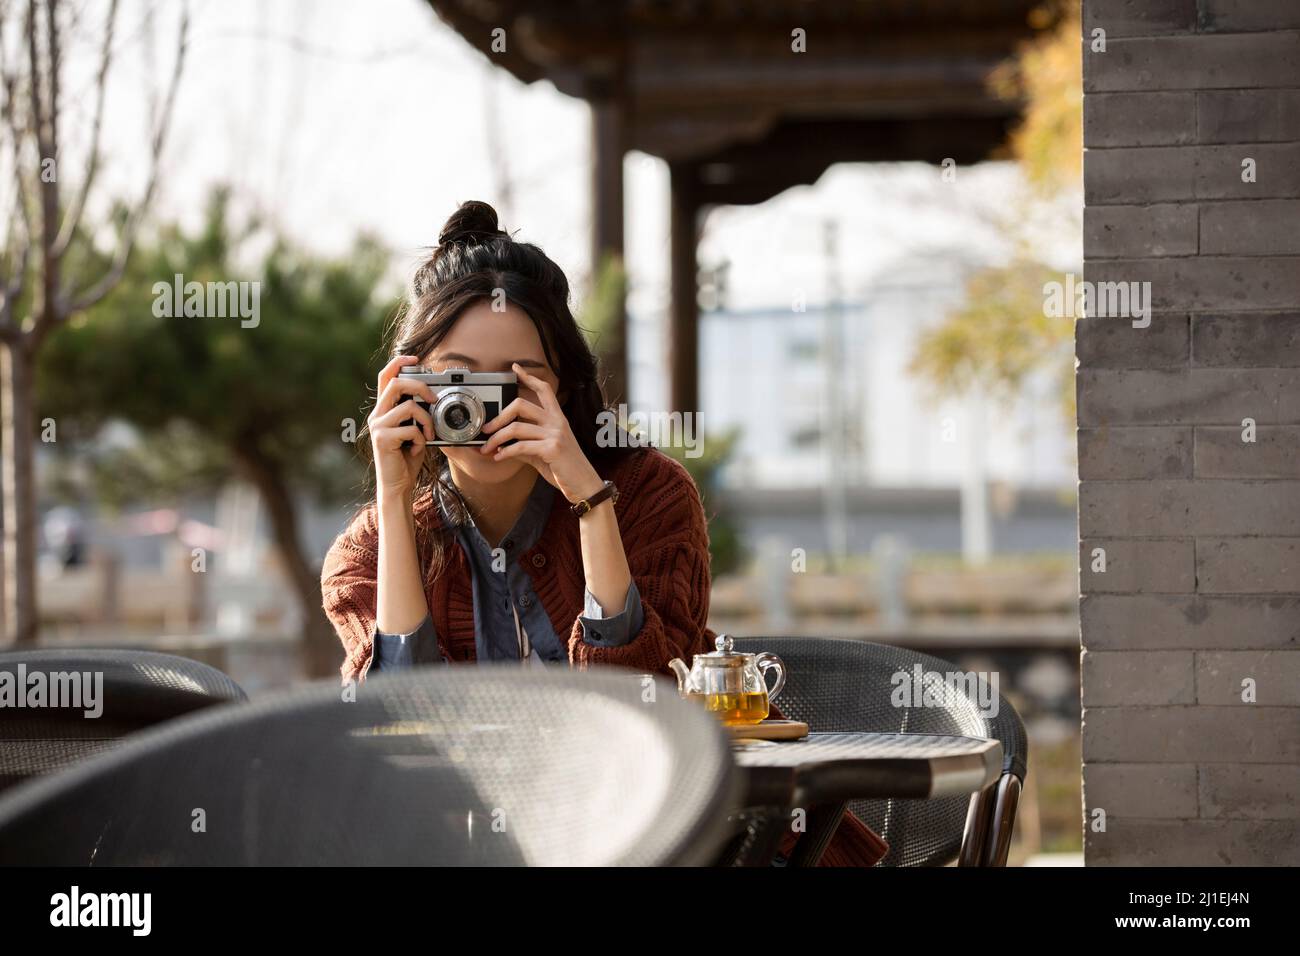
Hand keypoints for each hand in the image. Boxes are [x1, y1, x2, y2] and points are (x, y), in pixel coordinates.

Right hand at [367, 355, 435, 499]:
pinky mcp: (382, 439)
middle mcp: (377, 414)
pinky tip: (416, 450)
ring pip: (409, 407)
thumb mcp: (414, 431)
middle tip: (434, 399)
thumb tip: (433, 398)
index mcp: (384, 409)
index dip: (398, 362)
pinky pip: (411, 429)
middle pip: (396, 383)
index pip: (385, 376)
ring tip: (428, 434)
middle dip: (420, 386)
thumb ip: (417, 415)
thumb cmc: (406, 458)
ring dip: (426, 420)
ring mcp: (378, 426)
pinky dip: (421, 439)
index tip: (415, 357)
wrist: (397, 485)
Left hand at [478, 362, 604, 503]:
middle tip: (487, 429)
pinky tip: (499, 458)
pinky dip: (505, 453)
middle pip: (521, 404)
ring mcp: (555, 434)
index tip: (515, 369)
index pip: (544, 390)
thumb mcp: (544, 452)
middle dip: (499, 416)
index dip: (529, 377)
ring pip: (516, 428)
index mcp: (557, 418)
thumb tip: (501, 444)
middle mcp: (557, 422)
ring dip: (496, 439)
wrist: (584, 485)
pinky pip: (520, 447)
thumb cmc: (565, 469)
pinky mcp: (552, 449)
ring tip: (486, 448)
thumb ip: (525, 444)